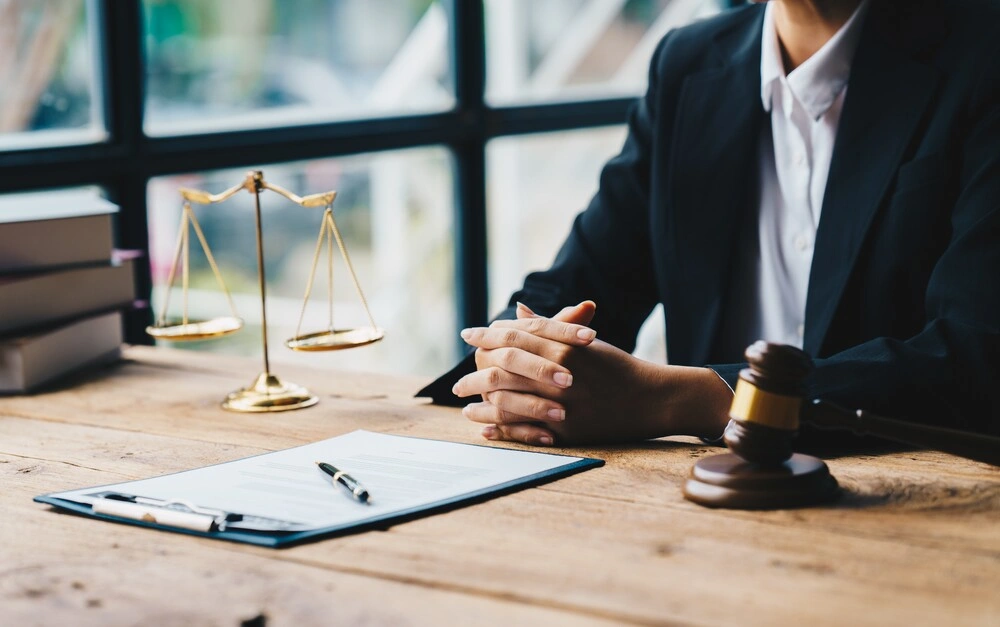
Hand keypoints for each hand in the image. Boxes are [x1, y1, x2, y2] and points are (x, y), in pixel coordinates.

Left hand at [453, 303, 731, 445]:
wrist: (652, 398)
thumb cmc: (616, 367)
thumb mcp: (584, 342)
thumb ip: (549, 327)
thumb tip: (518, 310)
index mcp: (563, 345)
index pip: (514, 336)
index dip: (487, 334)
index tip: (468, 335)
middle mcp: (558, 372)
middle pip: (502, 367)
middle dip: (474, 371)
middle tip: (457, 379)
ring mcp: (560, 402)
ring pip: (505, 399)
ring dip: (479, 401)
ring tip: (463, 403)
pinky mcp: (565, 430)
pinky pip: (520, 428)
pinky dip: (496, 427)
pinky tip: (480, 426)